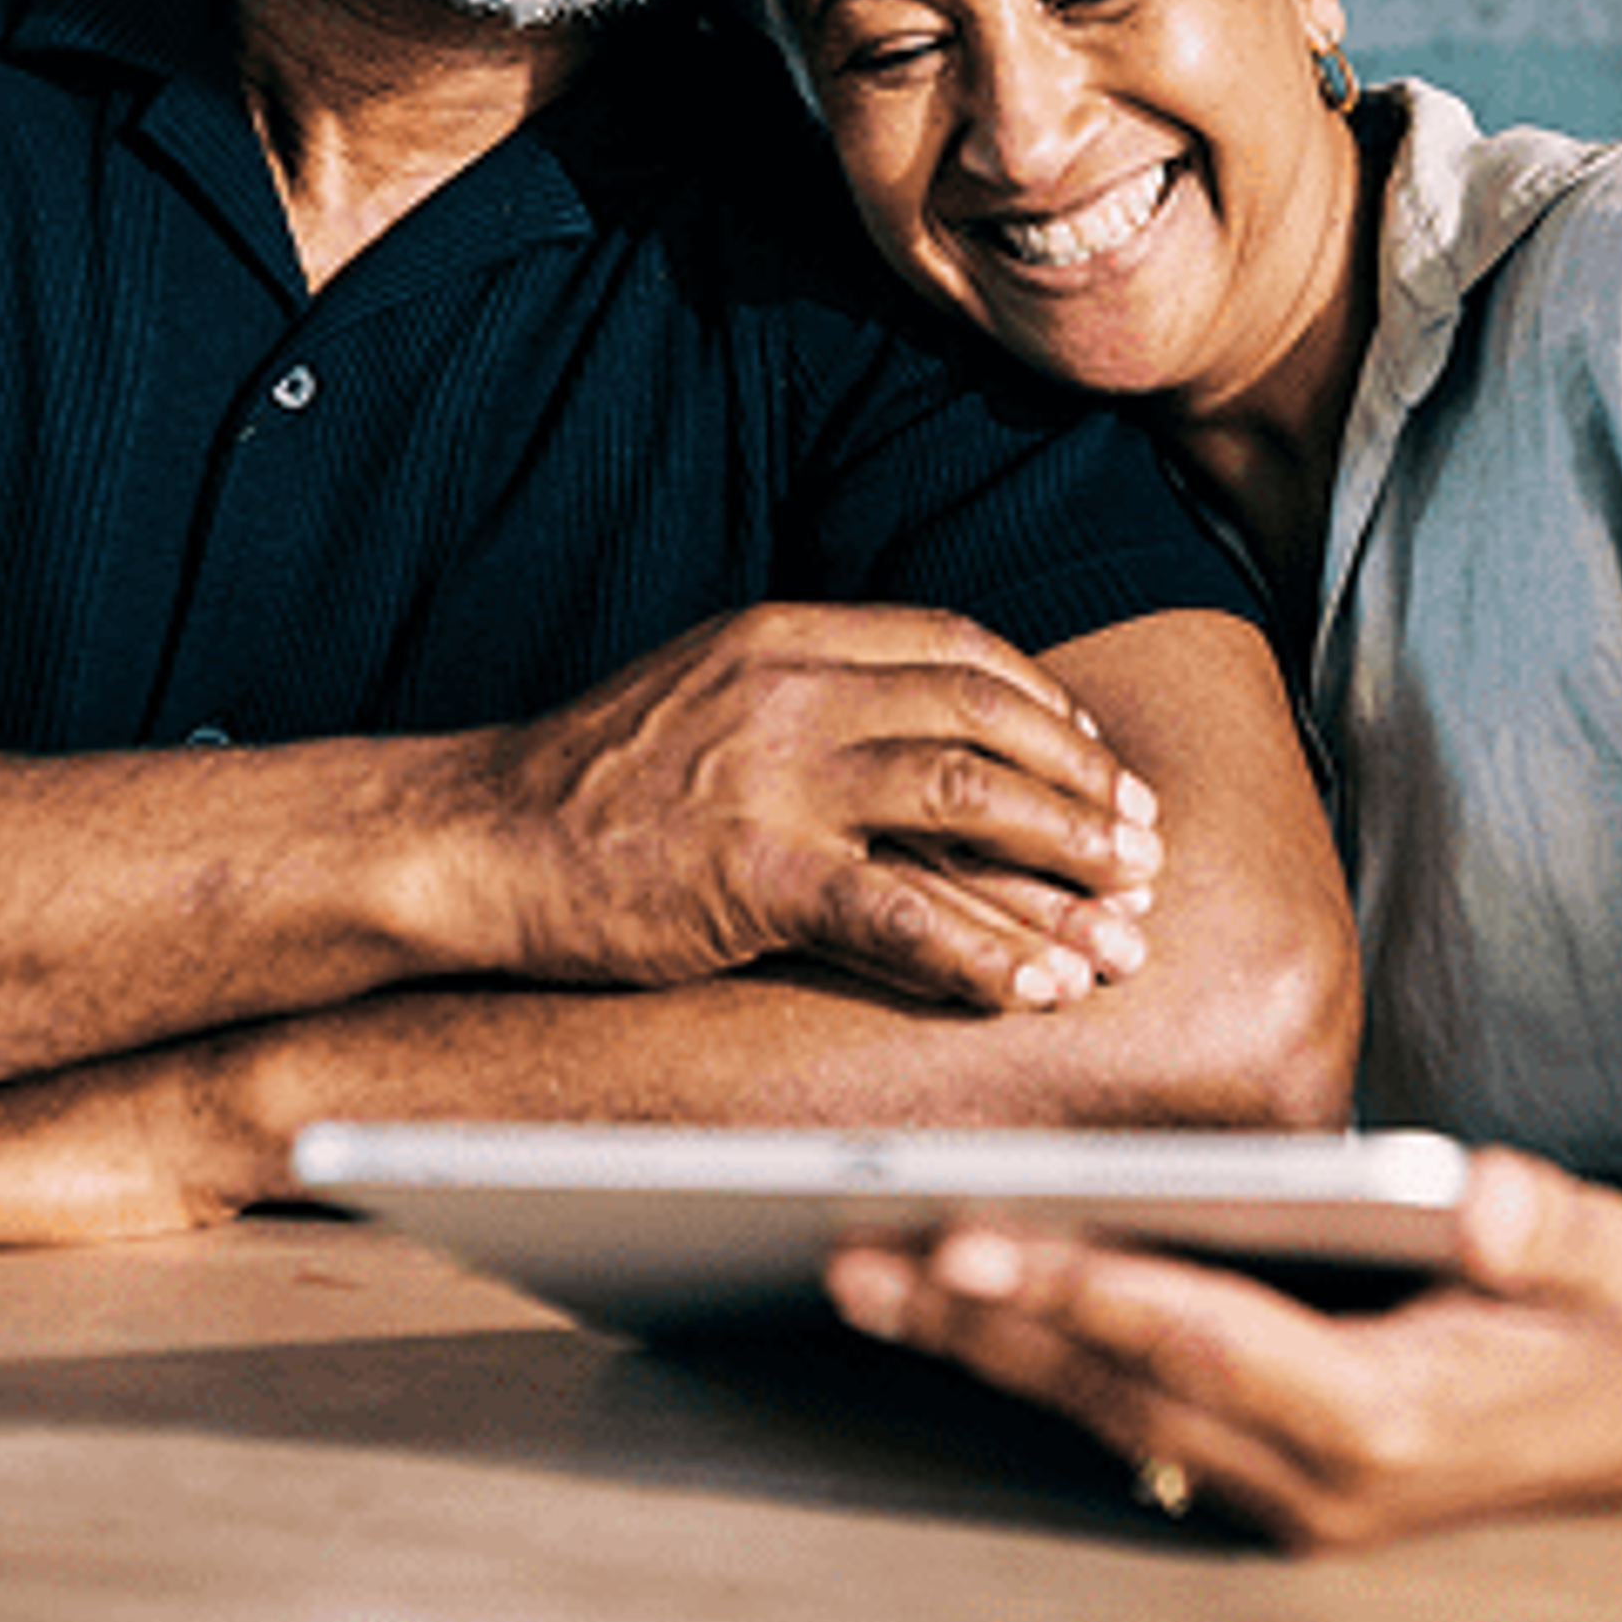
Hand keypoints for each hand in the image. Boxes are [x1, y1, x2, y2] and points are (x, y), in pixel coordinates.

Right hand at [462, 604, 1165, 1013]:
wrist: (478, 835)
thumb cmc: (593, 781)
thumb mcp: (710, 689)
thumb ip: (810, 694)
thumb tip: (925, 737)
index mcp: (787, 633)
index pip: (956, 648)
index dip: (1044, 706)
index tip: (1094, 759)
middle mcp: (792, 686)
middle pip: (984, 718)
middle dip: (1081, 786)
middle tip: (1143, 844)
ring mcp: (775, 776)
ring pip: (967, 800)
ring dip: (1062, 862)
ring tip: (1123, 918)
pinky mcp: (754, 871)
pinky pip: (900, 910)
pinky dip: (982, 952)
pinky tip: (1031, 988)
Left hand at [826, 1151, 1621, 1548]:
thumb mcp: (1614, 1256)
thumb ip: (1545, 1226)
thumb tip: (1484, 1195)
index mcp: (1394, 1419)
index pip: (1207, 1344)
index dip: (1087, 1292)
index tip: (979, 1242)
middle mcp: (1323, 1479)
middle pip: (1119, 1390)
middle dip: (982, 1324)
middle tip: (858, 1257)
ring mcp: (1291, 1494)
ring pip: (1104, 1414)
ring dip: (983, 1349)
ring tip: (864, 1277)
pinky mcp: (1272, 1478)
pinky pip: (1130, 1421)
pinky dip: (1038, 1365)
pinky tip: (958, 1313)